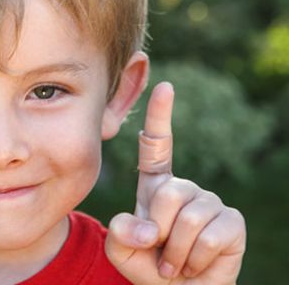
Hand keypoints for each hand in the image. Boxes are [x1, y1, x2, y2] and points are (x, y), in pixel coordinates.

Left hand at [105, 82, 245, 284]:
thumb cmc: (147, 267)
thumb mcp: (121, 250)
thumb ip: (121, 232)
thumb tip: (150, 226)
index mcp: (156, 187)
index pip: (157, 146)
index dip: (160, 116)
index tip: (164, 86)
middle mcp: (185, 189)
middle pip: (168, 193)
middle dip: (159, 230)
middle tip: (160, 251)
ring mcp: (211, 203)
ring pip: (189, 217)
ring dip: (176, 252)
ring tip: (175, 262)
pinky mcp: (232, 222)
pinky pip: (211, 234)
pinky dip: (196, 258)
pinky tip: (195, 264)